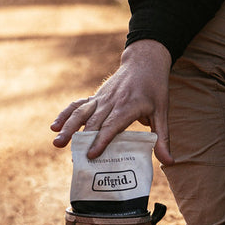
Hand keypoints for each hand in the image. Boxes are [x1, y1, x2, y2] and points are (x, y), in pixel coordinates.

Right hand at [50, 40, 173, 164]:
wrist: (144, 62)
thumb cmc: (155, 89)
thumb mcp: (163, 112)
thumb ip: (162, 138)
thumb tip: (170, 162)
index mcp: (129, 106)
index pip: (112, 125)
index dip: (102, 140)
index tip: (92, 154)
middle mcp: (111, 101)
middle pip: (94, 122)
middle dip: (82, 140)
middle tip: (75, 159)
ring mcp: (101, 98)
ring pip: (82, 113)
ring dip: (68, 128)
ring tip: (57, 142)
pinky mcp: (95, 97)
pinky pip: (78, 105)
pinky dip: (65, 114)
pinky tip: (54, 126)